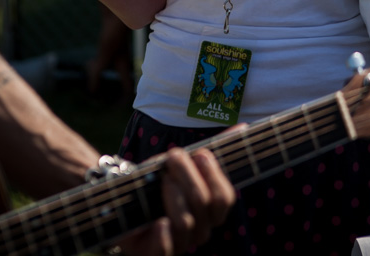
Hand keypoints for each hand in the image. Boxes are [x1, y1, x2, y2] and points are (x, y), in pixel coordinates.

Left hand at [118, 148, 234, 255]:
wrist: (127, 204)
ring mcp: (179, 244)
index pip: (224, 198)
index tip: (200, 153)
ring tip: (161, 178)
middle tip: (173, 156)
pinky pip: (166, 248)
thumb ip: (212, 151)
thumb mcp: (183, 165)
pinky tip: (158, 220)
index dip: (214, 175)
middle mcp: (199, 230)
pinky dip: (163, 234)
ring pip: (186, 222)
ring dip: (172, 195)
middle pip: (204, 204)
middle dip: (188, 175)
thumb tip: (243, 126)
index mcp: (211, 211)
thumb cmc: (160, 183)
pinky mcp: (156, 254)